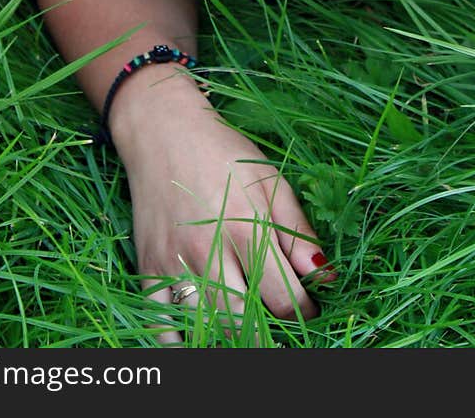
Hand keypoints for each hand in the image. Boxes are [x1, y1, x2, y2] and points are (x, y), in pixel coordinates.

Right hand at [117, 85, 332, 343]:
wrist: (163, 131)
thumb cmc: (223, 154)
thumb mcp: (270, 181)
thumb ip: (297, 231)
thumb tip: (326, 276)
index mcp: (246, 228)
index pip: (284, 298)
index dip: (304, 312)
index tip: (309, 309)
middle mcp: (209, 251)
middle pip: (243, 322)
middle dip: (268, 333)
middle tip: (278, 327)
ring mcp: (174, 263)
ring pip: (204, 328)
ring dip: (229, 339)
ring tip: (246, 332)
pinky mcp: (147, 269)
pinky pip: (159, 324)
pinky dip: (178, 343)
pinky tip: (200, 341)